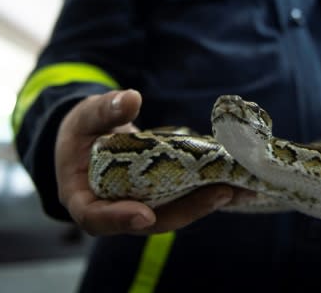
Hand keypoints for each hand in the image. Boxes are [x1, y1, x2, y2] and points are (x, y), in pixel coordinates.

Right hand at [55, 89, 235, 235]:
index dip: (120, 219)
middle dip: (186, 210)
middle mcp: (114, 211)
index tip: (144, 214)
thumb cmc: (83, 130)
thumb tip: (131, 99)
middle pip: (149, 221)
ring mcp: (139, 207)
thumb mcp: (86, 116)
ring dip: (206, 203)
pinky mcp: (159, 199)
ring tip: (238, 190)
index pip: (97, 218)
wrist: (90, 138)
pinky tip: (235, 185)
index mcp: (82, 198)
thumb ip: (104, 110)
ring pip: (172, 213)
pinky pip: (183, 200)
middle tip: (219, 194)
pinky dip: (207, 192)